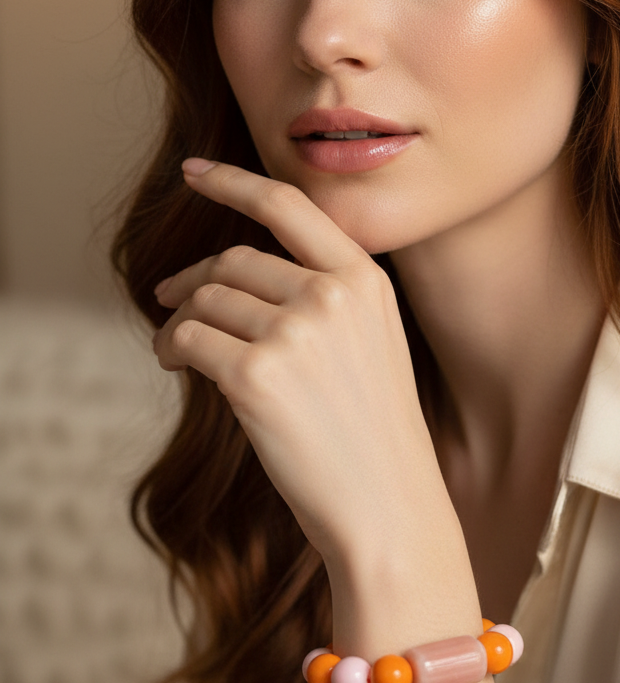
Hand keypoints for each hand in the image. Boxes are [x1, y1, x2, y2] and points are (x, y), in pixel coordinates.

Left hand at [152, 159, 453, 572]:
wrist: (388, 510)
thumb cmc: (372, 434)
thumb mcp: (372, 344)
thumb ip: (323, 296)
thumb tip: (231, 273)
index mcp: (366, 280)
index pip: (289, 206)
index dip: (233, 181)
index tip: (193, 172)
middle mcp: (333, 296)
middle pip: (234, 259)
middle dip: (193, 278)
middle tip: (169, 296)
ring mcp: (296, 334)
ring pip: (206, 299)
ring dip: (179, 319)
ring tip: (176, 346)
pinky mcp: (256, 377)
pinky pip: (189, 339)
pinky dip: (171, 347)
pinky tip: (175, 363)